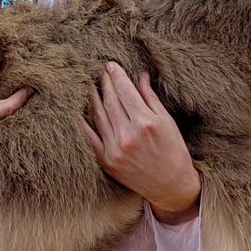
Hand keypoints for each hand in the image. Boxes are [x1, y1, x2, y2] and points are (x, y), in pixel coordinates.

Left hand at [81, 63, 200, 221]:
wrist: (171, 186)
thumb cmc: (174, 151)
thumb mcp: (167, 122)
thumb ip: (150, 98)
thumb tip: (139, 76)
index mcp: (146, 123)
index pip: (125, 91)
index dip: (117, 76)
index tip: (111, 65)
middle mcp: (128, 135)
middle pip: (110, 101)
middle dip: (104, 83)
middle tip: (100, 71)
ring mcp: (115, 150)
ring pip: (98, 116)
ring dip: (93, 97)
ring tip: (90, 85)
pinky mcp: (106, 161)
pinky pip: (90, 137)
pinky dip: (82, 122)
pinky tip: (77, 110)